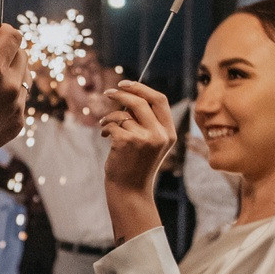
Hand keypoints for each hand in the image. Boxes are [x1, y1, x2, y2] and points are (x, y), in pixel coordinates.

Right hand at [0, 25, 26, 162]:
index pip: (13, 37)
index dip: (4, 31)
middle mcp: (11, 86)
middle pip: (23, 55)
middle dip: (9, 52)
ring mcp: (18, 106)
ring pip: (24, 77)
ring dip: (12, 74)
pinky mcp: (19, 122)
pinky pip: (21, 100)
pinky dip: (10, 96)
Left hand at [97, 81, 175, 195]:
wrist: (129, 190)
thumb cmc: (136, 164)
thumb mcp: (150, 142)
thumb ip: (145, 121)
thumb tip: (127, 95)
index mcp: (169, 133)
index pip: (159, 100)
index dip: (142, 88)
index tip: (126, 84)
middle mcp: (160, 135)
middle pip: (140, 101)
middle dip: (121, 94)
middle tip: (108, 93)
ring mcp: (145, 138)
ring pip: (123, 114)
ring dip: (109, 117)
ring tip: (105, 126)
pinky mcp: (127, 142)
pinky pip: (113, 124)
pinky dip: (106, 128)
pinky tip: (105, 136)